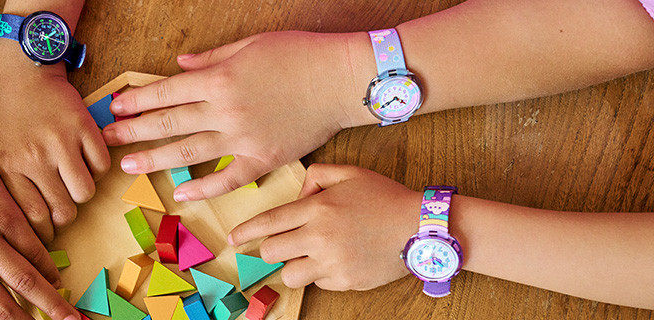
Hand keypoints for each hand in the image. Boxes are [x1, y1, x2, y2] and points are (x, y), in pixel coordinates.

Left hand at [0, 50, 108, 242]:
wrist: (23, 71)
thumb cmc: (3, 114)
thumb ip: (1, 187)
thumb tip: (15, 226)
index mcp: (7, 167)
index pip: (33, 219)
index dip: (45, 233)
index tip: (48, 232)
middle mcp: (34, 158)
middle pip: (63, 211)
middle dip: (65, 215)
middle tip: (62, 206)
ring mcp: (61, 142)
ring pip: (85, 193)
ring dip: (81, 192)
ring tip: (72, 181)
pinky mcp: (84, 128)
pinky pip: (101, 166)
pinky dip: (96, 169)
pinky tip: (83, 160)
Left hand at [103, 31, 374, 200]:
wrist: (342, 80)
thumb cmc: (300, 55)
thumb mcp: (252, 45)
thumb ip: (212, 57)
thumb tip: (180, 66)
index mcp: (220, 79)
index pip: (167, 91)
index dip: (138, 100)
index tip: (116, 107)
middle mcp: (225, 110)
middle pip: (169, 122)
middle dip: (134, 130)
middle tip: (108, 137)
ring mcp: (243, 138)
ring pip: (189, 152)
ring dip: (156, 159)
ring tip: (129, 164)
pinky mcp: (264, 159)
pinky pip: (228, 178)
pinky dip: (204, 188)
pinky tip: (182, 193)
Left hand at [228, 164, 417, 290]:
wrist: (421, 227)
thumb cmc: (385, 198)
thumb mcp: (350, 173)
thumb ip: (317, 175)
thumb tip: (299, 192)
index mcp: (317, 207)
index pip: (268, 223)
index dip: (245, 232)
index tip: (233, 239)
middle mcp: (319, 236)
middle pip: (271, 252)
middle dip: (270, 248)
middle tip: (281, 244)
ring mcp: (331, 262)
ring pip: (289, 274)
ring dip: (293, 265)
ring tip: (309, 255)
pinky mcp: (345, 282)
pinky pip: (317, 283)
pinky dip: (321, 274)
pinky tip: (337, 260)